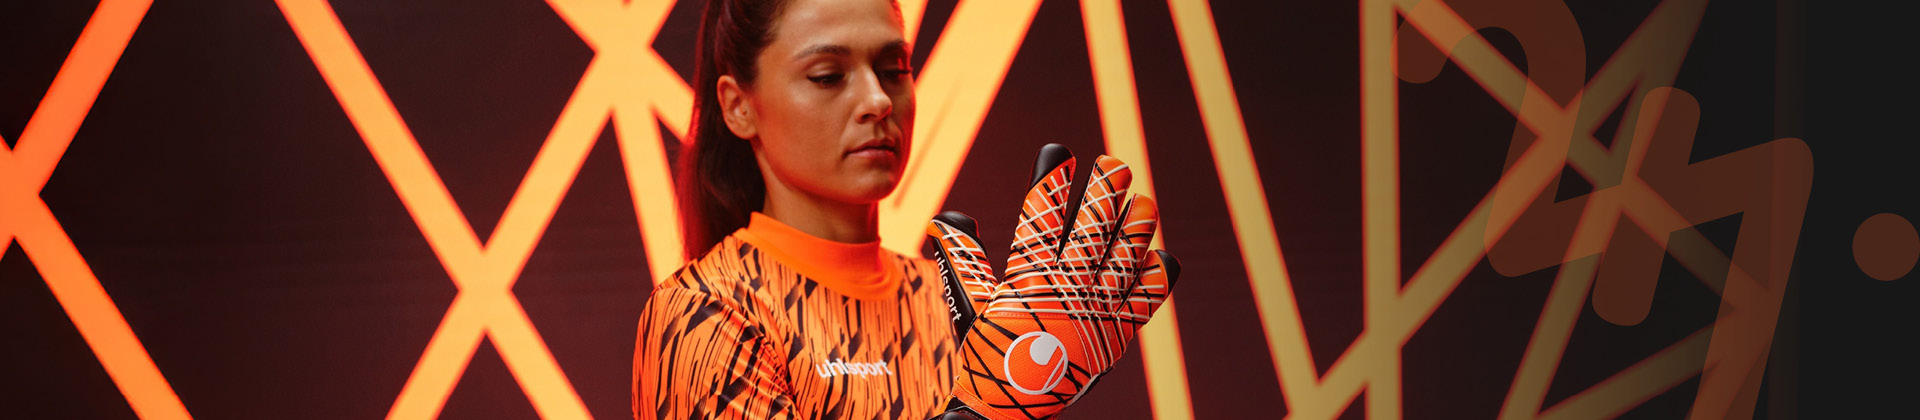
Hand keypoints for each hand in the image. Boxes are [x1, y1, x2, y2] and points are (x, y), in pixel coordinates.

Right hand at [925, 144, 1181, 419]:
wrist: (1009, 405)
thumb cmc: (985, 351)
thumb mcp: (969, 302)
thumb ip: (962, 256)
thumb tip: (947, 216)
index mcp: (1026, 280)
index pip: (1039, 219)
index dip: (1050, 182)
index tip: (1060, 152)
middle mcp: (1063, 292)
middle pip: (1090, 231)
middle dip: (1104, 194)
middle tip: (1117, 166)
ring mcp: (1093, 314)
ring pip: (1122, 259)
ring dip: (1136, 228)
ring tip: (1145, 202)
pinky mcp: (1114, 336)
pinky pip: (1143, 301)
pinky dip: (1154, 278)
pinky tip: (1161, 257)